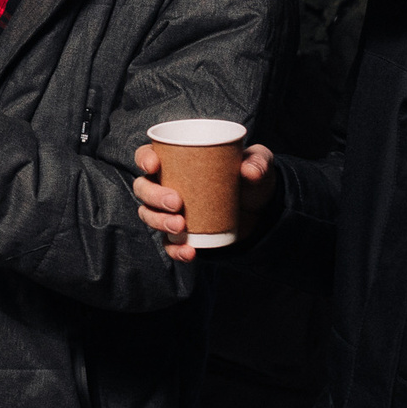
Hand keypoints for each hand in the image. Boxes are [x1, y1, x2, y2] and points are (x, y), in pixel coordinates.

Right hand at [132, 143, 275, 261]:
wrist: (262, 211)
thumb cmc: (252, 178)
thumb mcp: (259, 163)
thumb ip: (258, 163)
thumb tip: (249, 171)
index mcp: (176, 160)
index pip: (147, 156)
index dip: (144, 159)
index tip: (154, 165)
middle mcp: (167, 184)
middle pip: (144, 188)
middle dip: (154, 196)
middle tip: (176, 202)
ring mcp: (171, 211)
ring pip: (149, 215)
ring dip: (159, 222)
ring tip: (180, 226)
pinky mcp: (182, 234)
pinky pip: (169, 244)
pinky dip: (175, 250)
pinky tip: (189, 251)